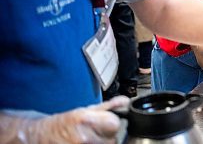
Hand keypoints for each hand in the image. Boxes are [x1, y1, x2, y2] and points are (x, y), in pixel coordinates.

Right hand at [1, 96, 128, 143]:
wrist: (39, 138)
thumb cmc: (61, 124)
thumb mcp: (84, 110)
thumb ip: (108, 106)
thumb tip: (125, 101)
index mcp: (87, 121)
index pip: (115, 123)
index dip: (113, 123)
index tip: (108, 123)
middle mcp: (85, 137)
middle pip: (113, 139)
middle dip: (108, 136)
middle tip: (96, 133)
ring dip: (102, 143)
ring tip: (90, 140)